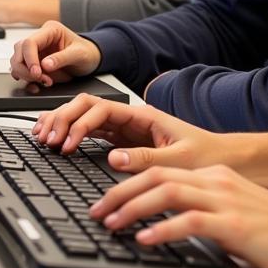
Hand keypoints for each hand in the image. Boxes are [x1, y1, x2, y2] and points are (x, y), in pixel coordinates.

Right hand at [10, 21, 100, 85]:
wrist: (90, 59)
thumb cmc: (86, 53)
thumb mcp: (79, 54)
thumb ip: (62, 58)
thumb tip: (45, 65)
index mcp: (50, 30)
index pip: (29, 42)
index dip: (29, 59)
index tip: (37, 73)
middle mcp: (40, 38)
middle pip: (19, 51)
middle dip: (26, 69)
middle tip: (42, 79)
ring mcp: (36, 50)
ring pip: (17, 61)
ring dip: (26, 75)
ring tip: (45, 82)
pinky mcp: (34, 62)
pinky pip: (22, 71)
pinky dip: (26, 80)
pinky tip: (37, 85)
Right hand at [32, 93, 224, 170]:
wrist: (222, 160)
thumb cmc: (207, 157)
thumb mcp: (181, 160)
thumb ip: (148, 158)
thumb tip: (114, 157)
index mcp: (144, 115)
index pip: (102, 108)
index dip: (80, 124)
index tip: (68, 144)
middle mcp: (132, 118)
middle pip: (87, 106)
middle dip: (63, 118)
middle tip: (47, 139)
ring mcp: (126, 129)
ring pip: (86, 117)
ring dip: (64, 124)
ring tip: (44, 138)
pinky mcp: (125, 142)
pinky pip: (92, 133)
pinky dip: (73, 136)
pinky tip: (60, 143)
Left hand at [90, 164, 267, 267]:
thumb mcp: (228, 208)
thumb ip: (200, 208)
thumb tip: (164, 222)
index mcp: (212, 175)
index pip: (160, 170)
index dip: (128, 183)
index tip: (106, 200)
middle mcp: (214, 181)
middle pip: (157, 176)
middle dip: (121, 192)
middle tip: (98, 212)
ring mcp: (223, 200)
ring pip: (168, 192)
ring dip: (134, 208)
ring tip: (112, 224)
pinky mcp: (232, 223)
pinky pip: (190, 221)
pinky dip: (164, 229)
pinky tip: (146, 240)